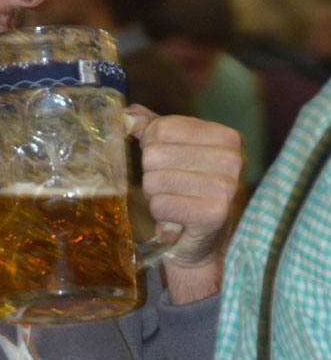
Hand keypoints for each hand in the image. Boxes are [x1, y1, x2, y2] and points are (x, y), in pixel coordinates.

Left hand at [125, 105, 243, 302]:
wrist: (203, 243)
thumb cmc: (189, 192)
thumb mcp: (177, 152)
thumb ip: (154, 128)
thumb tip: (127, 116)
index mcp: (227, 137)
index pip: (162, 127)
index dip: (152, 146)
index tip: (169, 163)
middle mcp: (232, 159)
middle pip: (154, 154)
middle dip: (153, 174)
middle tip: (174, 189)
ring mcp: (226, 187)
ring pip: (154, 180)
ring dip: (155, 195)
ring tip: (176, 203)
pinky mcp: (213, 215)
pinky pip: (159, 204)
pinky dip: (160, 213)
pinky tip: (177, 217)